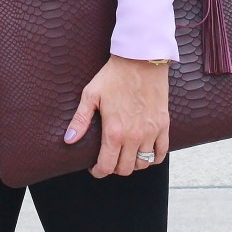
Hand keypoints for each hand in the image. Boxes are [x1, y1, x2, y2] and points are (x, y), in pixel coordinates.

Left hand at [63, 55, 169, 177]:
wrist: (140, 59)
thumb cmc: (114, 76)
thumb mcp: (91, 94)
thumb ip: (80, 120)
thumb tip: (68, 140)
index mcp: (114, 131)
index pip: (107, 166)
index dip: (98, 171)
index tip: (95, 168)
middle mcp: (134, 136)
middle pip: (125, 169)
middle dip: (114, 168)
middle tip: (109, 160)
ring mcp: (150, 132)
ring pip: (143, 164)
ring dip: (133, 164)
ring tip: (125, 156)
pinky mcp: (163, 125)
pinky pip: (161, 153)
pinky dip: (153, 158)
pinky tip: (145, 153)